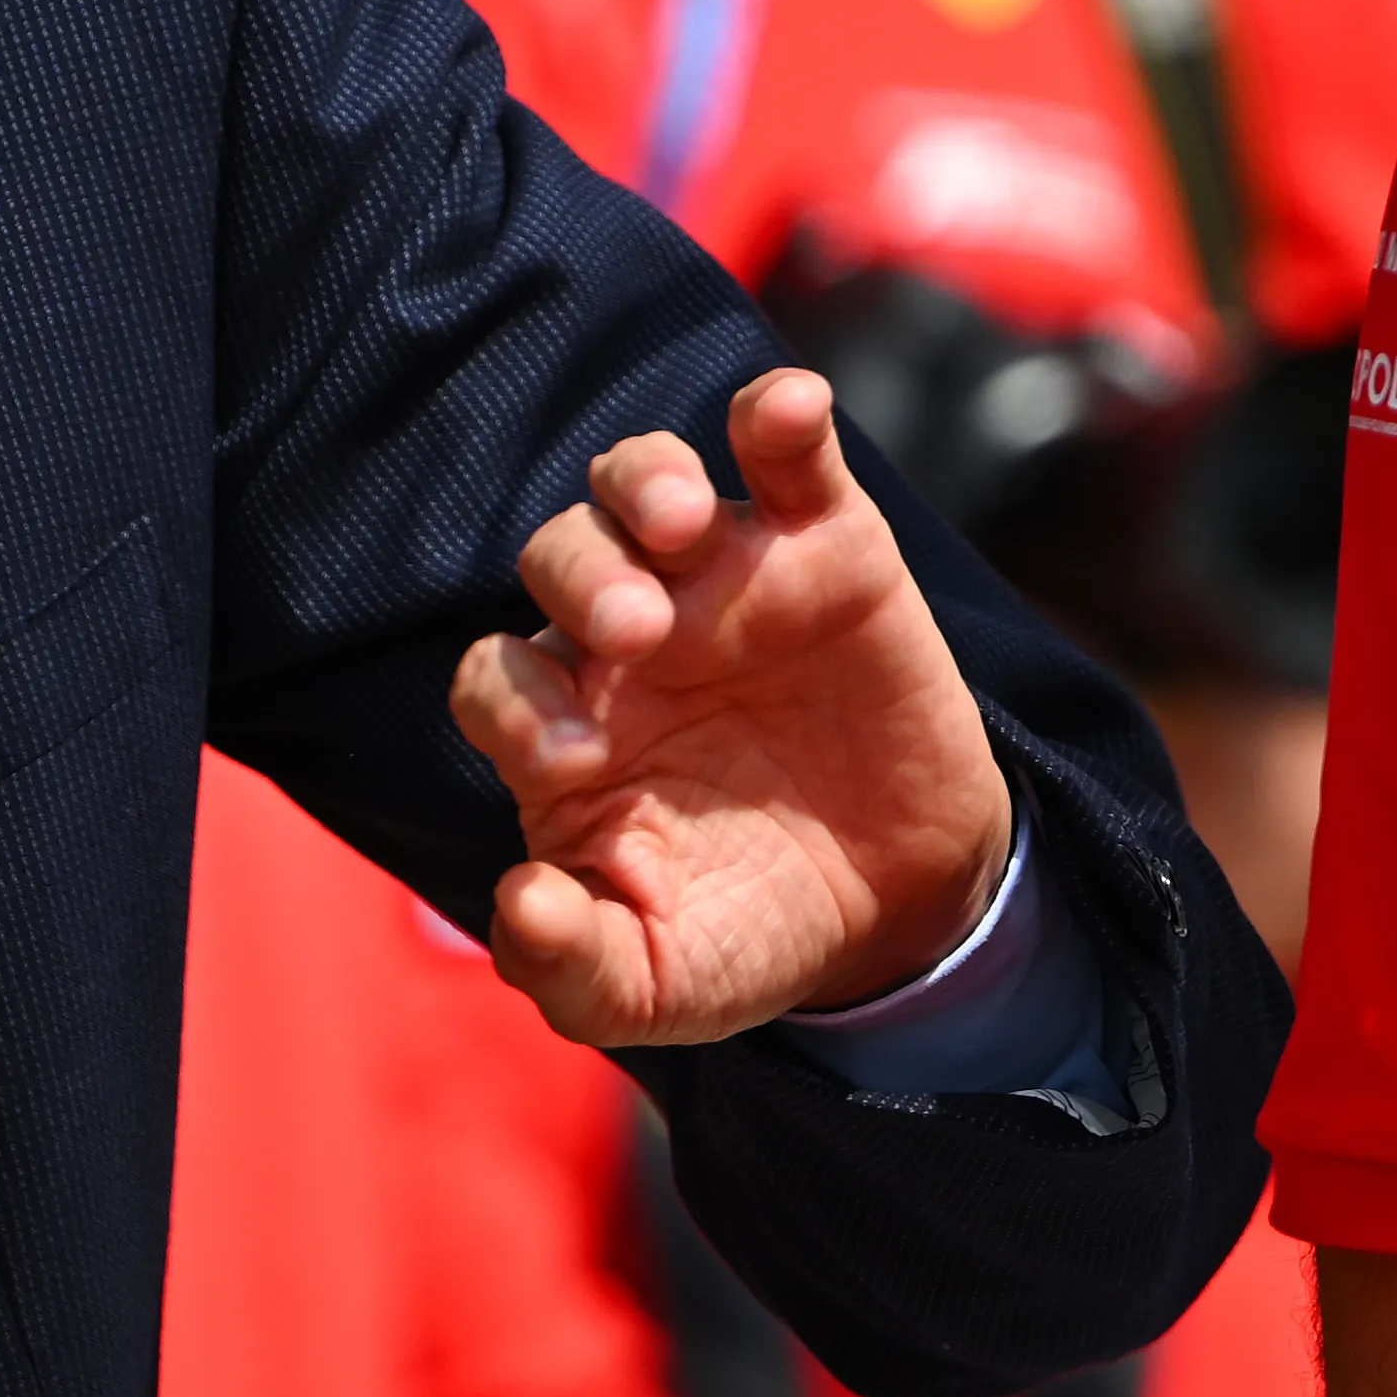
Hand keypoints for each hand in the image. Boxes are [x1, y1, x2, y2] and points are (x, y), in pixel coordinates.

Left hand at [449, 369, 1020, 1047]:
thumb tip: (517, 903)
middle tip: (635, 632)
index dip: (513, 702)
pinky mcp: (825, 546)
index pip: (495, 676)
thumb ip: (572, 969)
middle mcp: (625, 637)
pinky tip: (789, 411)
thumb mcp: (658, 985)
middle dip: (582, 577)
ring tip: (680, 527)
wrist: (900, 909)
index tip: (569, 759)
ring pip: (644, 480)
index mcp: (565, 726)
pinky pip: (787, 454)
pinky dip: (780, 417)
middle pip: (561, 556)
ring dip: (648, 484)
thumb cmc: (748, 930)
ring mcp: (723, 580)